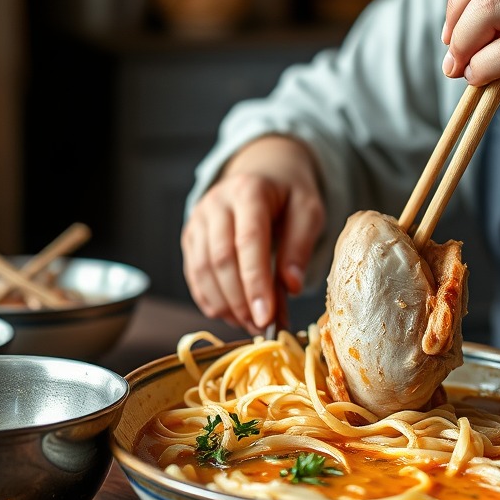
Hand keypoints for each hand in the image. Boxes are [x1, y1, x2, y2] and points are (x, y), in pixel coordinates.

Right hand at [180, 135, 325, 332]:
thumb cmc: (289, 195)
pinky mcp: (190, 236)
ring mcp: (198, 219)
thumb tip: (291, 287)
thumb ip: (300, 245)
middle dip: (240, 299)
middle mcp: (216, 202)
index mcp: (248, 190)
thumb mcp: (308, 211)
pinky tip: (232, 315)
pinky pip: (193, 274)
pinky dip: (211, 300)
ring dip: (225, 305)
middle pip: (220, 258)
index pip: (248, 241)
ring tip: (250, 324)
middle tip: (262, 326)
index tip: (267, 316)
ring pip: (202, 270)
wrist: (264, 173)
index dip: (256, 282)